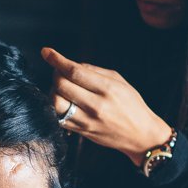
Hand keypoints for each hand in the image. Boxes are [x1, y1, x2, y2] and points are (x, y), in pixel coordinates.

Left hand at [42, 46, 171, 165]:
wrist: (141, 135)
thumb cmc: (132, 105)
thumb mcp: (119, 81)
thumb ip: (95, 70)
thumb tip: (72, 64)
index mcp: (107, 89)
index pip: (75, 71)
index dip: (57, 60)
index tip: (47, 52)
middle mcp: (96, 106)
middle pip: (62, 85)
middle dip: (55, 74)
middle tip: (59, 71)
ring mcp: (87, 121)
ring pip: (56, 103)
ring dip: (53, 91)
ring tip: (62, 88)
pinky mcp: (82, 132)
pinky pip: (59, 117)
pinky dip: (57, 107)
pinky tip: (64, 101)